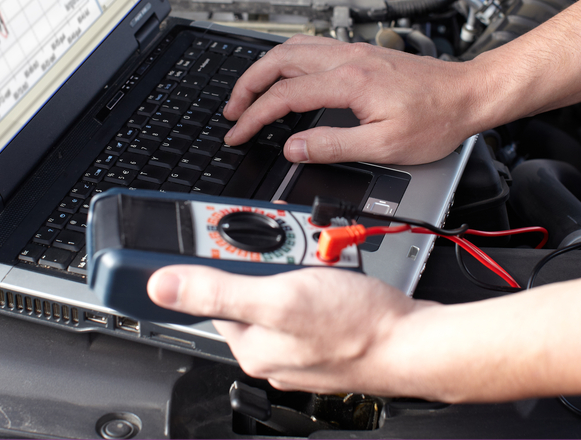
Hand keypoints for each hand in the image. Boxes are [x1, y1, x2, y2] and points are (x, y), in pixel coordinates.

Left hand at [147, 265, 431, 394]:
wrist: (418, 343)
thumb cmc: (357, 326)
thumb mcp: (279, 297)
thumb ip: (217, 290)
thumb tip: (162, 286)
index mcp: (250, 344)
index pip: (214, 292)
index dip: (220, 256)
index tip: (231, 232)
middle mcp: (271, 348)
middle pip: (251, 284)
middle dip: (271, 255)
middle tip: (296, 246)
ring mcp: (301, 342)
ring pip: (284, 285)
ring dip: (299, 260)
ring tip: (322, 256)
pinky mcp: (327, 333)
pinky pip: (311, 293)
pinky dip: (321, 274)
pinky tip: (336, 269)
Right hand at [222, 35, 488, 164]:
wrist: (469, 95)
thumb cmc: (437, 119)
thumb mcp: (385, 145)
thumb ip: (333, 146)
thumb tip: (294, 148)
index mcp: (349, 82)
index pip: (284, 96)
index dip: (254, 117)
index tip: (237, 133)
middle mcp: (348, 59)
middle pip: (279, 61)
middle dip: (247, 85)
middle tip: (232, 111)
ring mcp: (354, 52)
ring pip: (293, 49)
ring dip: (264, 70)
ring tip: (249, 93)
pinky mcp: (362, 54)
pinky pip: (311, 48)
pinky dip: (286, 62)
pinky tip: (285, 77)